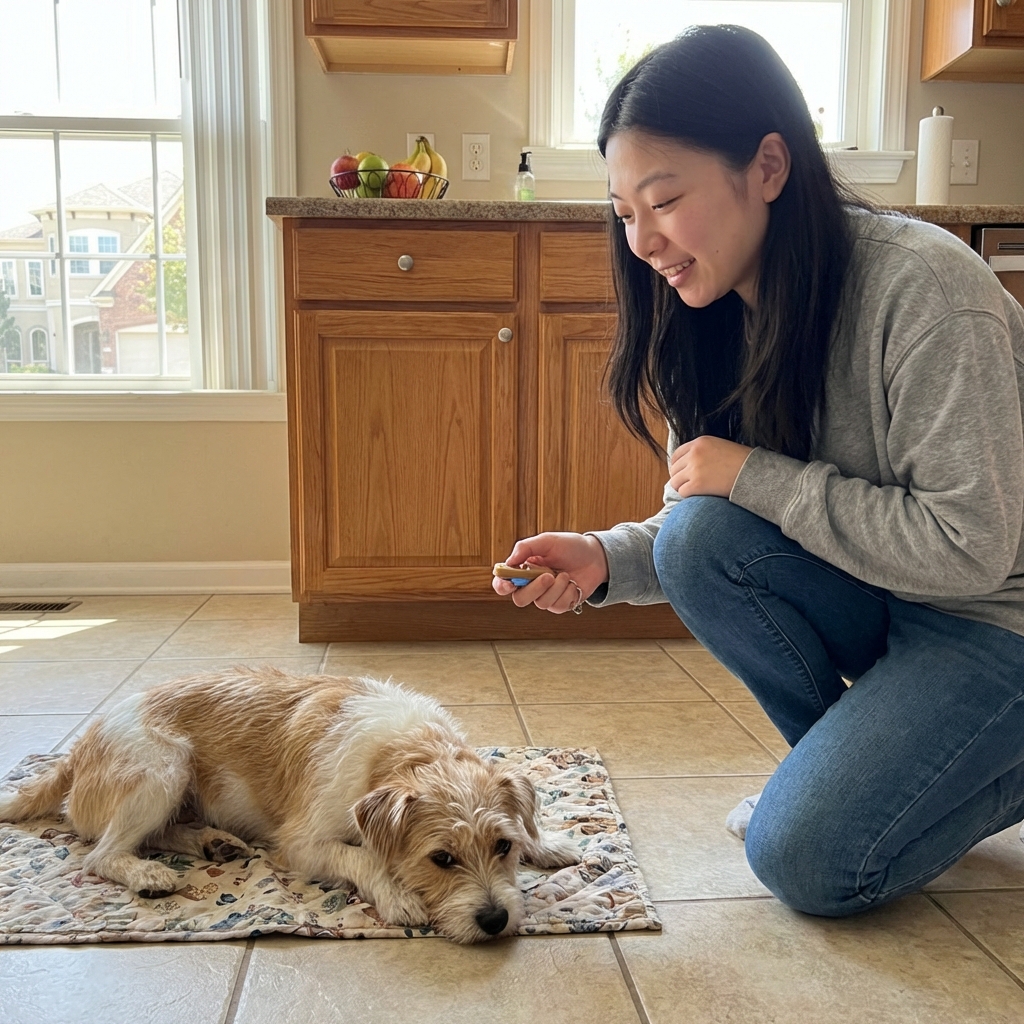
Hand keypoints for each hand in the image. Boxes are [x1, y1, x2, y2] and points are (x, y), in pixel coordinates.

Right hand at [491, 532, 608, 613]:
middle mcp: (532, 585)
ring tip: (566, 574)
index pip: (503, 583)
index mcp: (523, 569)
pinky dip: (567, 593)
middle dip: (534, 589)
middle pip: (520, 599)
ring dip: (556, 588)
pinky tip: (573, 583)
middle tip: (549, 575)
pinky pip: (557, 607)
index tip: (509, 584)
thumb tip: (508, 562)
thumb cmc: (570, 546)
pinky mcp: (560, 604)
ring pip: (541, 603)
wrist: (596, 557)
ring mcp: (546, 596)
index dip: (501, 586)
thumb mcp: (547, 541)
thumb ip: (525, 548)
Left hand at [668, 436, 753, 497]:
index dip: (677, 466)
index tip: (682, 474)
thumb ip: (702, 452)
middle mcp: (694, 453)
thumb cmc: (741, 461)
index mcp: (699, 442)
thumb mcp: (719, 447)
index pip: (676, 455)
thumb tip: (687, 465)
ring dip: (683, 487)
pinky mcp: (697, 484)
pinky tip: (699, 496)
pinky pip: (682, 492)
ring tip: (694, 491)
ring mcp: (694, 469)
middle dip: (679, 478)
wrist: (754, 472)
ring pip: (675, 482)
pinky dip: (688, 496)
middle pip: (674, 469)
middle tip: (688, 485)